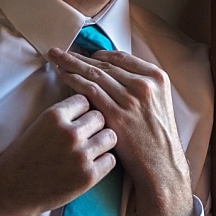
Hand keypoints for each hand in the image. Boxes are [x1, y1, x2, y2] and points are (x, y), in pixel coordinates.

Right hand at [0, 94, 116, 215]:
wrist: (11, 191)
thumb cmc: (24, 157)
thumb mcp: (39, 125)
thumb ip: (64, 115)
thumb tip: (89, 104)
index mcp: (54, 116)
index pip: (85, 100)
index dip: (83, 111)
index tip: (78, 121)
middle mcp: (70, 132)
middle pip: (100, 117)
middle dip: (95, 126)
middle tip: (86, 137)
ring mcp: (81, 155)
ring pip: (110, 136)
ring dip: (103, 142)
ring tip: (92, 150)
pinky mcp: (88, 176)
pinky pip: (111, 159)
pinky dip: (104, 162)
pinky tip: (91, 165)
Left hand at [47, 47, 193, 215]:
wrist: (161, 165)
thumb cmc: (157, 137)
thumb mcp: (158, 103)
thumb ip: (140, 86)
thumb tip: (114, 74)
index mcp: (156, 78)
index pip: (121, 58)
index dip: (99, 54)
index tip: (84, 54)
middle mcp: (144, 85)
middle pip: (104, 64)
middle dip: (79, 56)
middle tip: (59, 51)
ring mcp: (130, 99)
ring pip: (94, 74)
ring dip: (71, 64)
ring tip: (55, 59)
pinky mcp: (116, 114)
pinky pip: (90, 91)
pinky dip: (74, 81)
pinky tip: (62, 76)